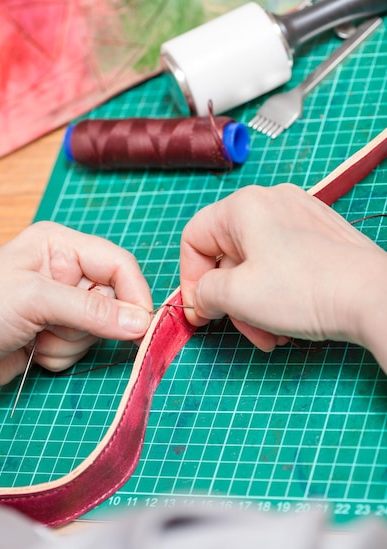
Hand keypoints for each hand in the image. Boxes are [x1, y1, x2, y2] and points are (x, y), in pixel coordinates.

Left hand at [0, 222, 152, 395]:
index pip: (118, 264)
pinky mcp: (54, 335)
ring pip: (98, 330)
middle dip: (87, 323)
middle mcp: (65, 273)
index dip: (134, 294)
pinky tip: (31, 349)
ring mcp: (60, 306)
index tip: (140, 326)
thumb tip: (142, 322)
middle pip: (113, 301)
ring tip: (35, 336)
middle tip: (54, 325)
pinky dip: (59, 355)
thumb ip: (92, 311)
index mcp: (60, 246)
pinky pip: (80, 350)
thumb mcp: (35, 300)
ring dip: (69, 342)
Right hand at [180, 184, 386, 367]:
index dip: (189, 279)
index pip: (194, 239)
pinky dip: (277, 294)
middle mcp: (271, 203)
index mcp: (244, 207)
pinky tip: (288, 322)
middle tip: (242, 328)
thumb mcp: (236, 296)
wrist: (372, 298)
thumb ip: (205, 293)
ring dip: (254, 305)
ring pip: (255, 265)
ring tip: (270, 335)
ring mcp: (300, 217)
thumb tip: (203, 297)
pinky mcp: (320, 236)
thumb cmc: (304, 290)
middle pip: (227, 256)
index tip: (201, 312)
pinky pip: (281, 264)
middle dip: (230, 301)